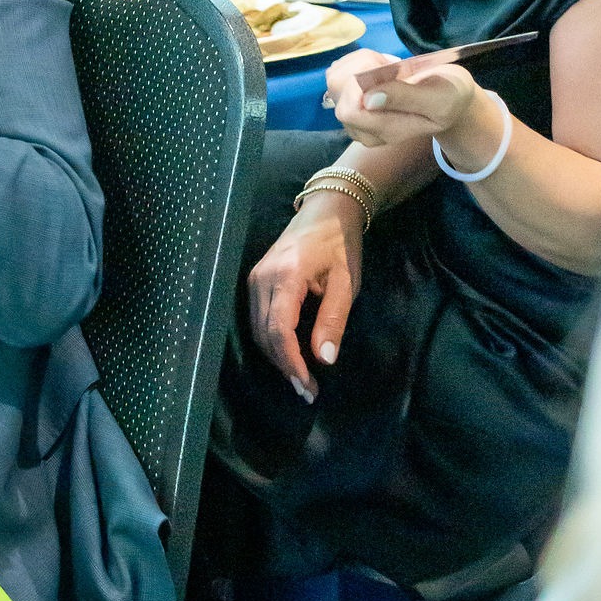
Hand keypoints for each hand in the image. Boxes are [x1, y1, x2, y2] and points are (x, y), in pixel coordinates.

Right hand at [247, 188, 365, 399]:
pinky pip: (258, 319)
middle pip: (264, 335)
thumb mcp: (346, 282)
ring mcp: (254, 278)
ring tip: (301, 379)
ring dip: (277, 357)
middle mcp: (262, 278)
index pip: (280, 330)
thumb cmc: (340, 244)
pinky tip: (289, 354)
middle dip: (284, 366)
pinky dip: (272, 341)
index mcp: (286, 276)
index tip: (308, 386)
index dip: (291, 363)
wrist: (327, 210)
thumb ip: (333, 319)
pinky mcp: (254, 280)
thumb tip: (323, 359)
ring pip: (257, 330)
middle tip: (307, 391)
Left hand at [328, 49, 476, 148]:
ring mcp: (355, 115)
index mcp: (385, 132)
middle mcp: (364, 129)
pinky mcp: (351, 99)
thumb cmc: (450, 97)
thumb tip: (368, 99)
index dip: (359, 83)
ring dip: (359, 61)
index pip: (348, 110)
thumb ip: (406, 98)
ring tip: (387, 65)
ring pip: (334, 79)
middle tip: (392, 63)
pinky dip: (356, 61)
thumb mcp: (439, 99)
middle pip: (338, 93)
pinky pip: (338, 72)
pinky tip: (378, 66)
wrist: (450, 97)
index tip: (387, 68)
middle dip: (361, 67)